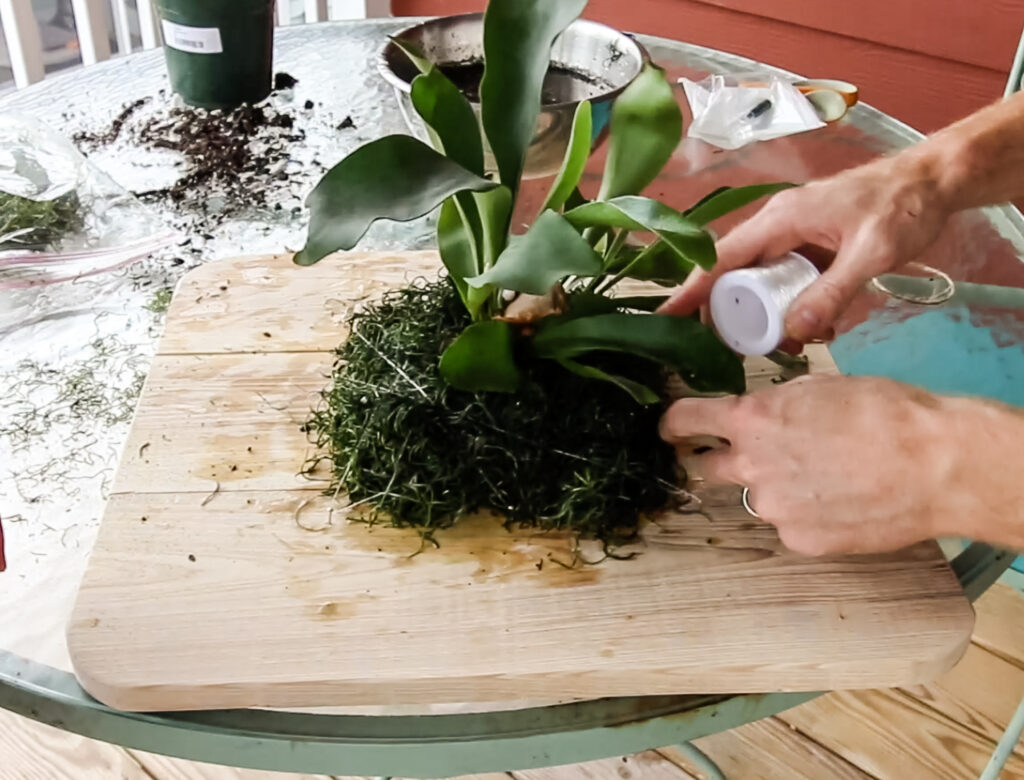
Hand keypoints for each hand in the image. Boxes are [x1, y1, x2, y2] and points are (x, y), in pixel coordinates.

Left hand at [659, 375, 1023, 554]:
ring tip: (824, 479)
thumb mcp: (821, 388)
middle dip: (716, 462)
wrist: (935, 465)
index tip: (667, 430)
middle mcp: (750, 467)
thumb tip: (766, 412)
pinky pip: (789, 525)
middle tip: (749, 457)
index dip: (671, 425)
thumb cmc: (886, 413)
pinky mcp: (799, 540)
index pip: (684, 421)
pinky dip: (805, 515)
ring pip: (756, 498)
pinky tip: (840, 504)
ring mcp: (773, 509)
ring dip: (774, 488)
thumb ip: (779, 404)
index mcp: (751, 420)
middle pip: (704, 468)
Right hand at [660, 154, 953, 341]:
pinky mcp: (811, 245)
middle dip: (736, 314)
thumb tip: (794, 333)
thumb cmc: (904, 207)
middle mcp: (778, 226)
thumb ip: (832, 293)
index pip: (721, 258)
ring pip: (762, 282)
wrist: (936, 181)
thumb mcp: (870, 253)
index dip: (692, 289)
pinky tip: (818, 328)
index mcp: (780, 220)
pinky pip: (788, 280)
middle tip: (741, 350)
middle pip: (736, 275)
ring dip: (770, 315)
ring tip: (789, 346)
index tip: (667, 317)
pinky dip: (795, 306)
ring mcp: (794, 235)